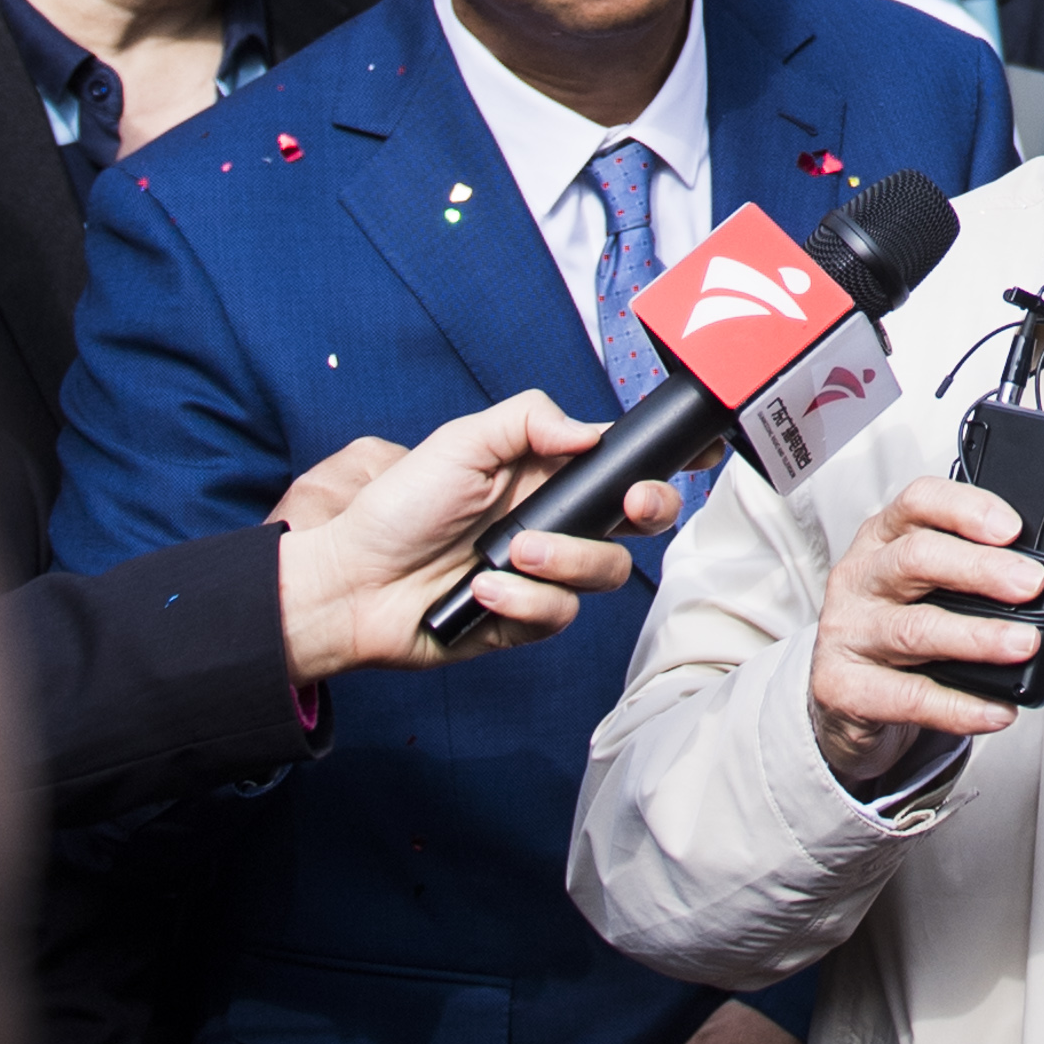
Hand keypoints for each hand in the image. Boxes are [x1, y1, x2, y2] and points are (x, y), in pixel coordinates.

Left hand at [275, 391, 678, 678]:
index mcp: (546, 475)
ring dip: (566, 559)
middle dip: (649, 511)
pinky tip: (483, 592)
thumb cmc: (397, 508)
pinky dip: (524, 602)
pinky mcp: (525, 622)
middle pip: (637, 523)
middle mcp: (555, 525)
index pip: (620, 467)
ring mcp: (543, 576)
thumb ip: (529, 422)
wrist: (350, 583)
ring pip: (605, 572)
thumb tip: (588, 432)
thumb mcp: (460, 442)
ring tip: (513, 554)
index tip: (693, 456)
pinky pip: (558, 617)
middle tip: (630, 506)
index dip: (663, 464)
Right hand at [807, 473, 1043, 791]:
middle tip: (1031, 584)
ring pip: (914, 628)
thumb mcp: (923, 584)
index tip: (1012, 527)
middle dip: (980, 569)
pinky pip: (908, 697)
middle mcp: (859, 577)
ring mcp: (847, 632)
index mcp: (882, 538)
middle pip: (916, 558)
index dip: (966, 508)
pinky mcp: (843, 686)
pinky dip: (958, 706)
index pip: (919, 502)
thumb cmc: (897, 627)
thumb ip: (967, 572)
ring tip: (1023, 644)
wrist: (844, 696)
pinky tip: (995, 709)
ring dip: (977, 637)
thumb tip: (1039, 578)